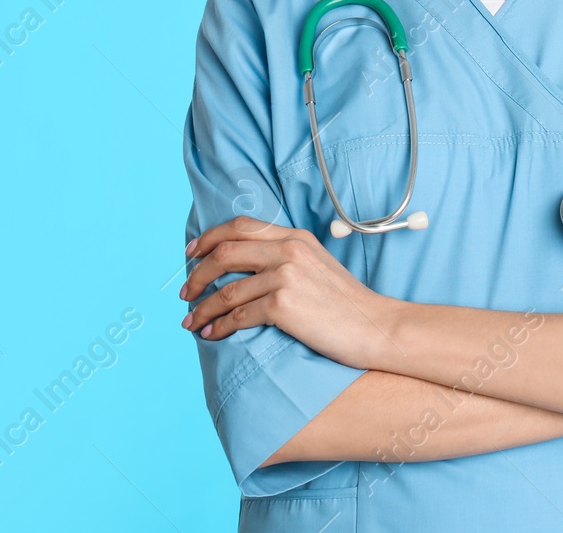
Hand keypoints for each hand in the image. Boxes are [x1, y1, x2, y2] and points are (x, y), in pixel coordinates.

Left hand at [180, 215, 393, 368]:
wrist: (376, 327)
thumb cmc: (347, 305)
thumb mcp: (317, 266)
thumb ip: (286, 258)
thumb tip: (246, 268)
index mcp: (296, 238)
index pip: (241, 226)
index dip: (209, 237)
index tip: (191, 253)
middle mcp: (289, 251)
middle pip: (225, 252)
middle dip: (198, 273)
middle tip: (186, 291)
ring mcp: (286, 277)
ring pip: (227, 289)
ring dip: (203, 307)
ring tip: (192, 322)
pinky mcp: (284, 305)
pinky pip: (238, 314)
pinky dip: (219, 326)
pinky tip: (212, 335)